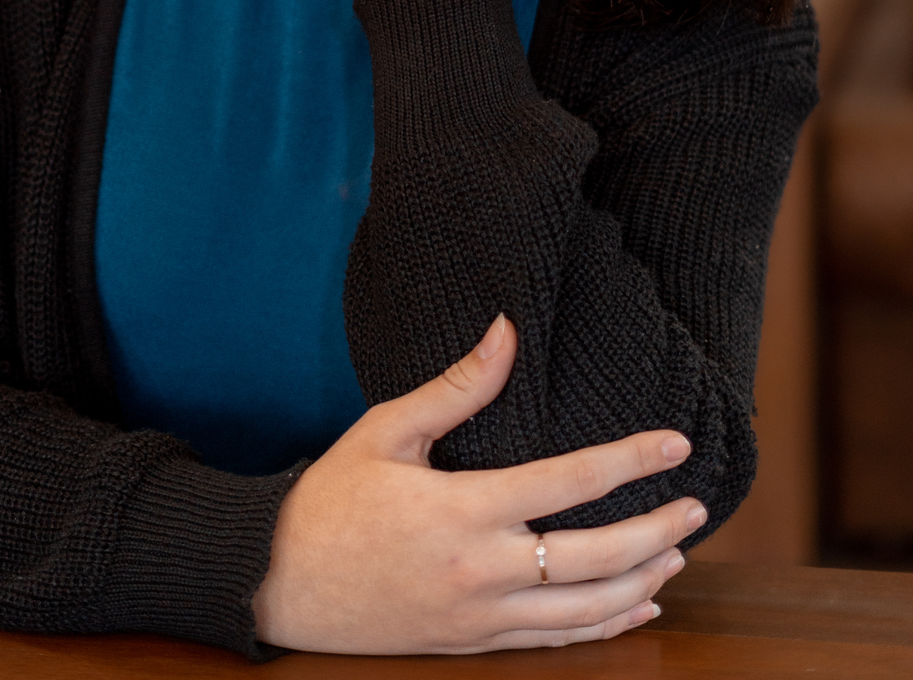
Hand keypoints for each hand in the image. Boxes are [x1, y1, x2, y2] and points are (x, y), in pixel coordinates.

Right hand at [253, 314, 701, 652]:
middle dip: (656, 529)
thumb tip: (505, 332)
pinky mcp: (472, 644)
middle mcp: (484, 570)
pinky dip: (605, 627)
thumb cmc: (331, 499)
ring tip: (676, 552)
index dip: (632, 459)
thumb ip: (454, 387)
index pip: (571, 481)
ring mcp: (482, 616)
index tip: (675, 443)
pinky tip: (635, 607)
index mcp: (465, 509)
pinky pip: (555, 642)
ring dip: (640, 581)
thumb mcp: (385, 431)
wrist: (279, 583)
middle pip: (596, 556)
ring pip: (586, 609)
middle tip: (697, 506)